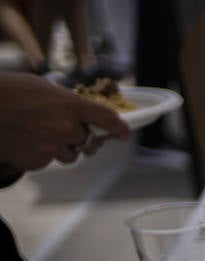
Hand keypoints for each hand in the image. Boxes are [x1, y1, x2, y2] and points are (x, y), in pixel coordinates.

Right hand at [0, 73, 130, 172]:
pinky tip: (24, 140)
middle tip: (55, 127)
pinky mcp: (39, 161)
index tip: (124, 133)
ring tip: (33, 131)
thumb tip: (82, 112)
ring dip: (58, 147)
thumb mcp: (40, 87)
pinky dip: (39, 154)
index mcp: (69, 104)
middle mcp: (66, 126)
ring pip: (69, 154)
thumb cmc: (8, 93)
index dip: (118, 127)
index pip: (105, 117)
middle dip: (76, 136)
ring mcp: (53, 146)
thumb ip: (66, 101)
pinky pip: (49, 161)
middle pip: (86, 139)